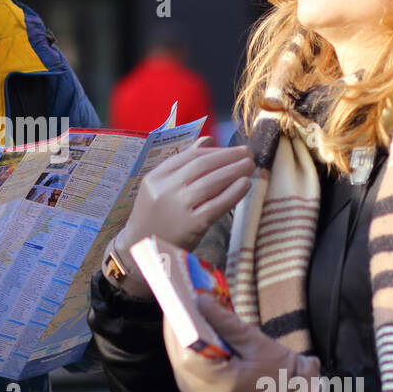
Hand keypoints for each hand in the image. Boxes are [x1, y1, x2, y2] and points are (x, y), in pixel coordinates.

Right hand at [105, 138, 254, 296]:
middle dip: (228, 157)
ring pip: (210, 182)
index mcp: (155, 178)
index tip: (231, 151)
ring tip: (250, 165)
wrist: (142, 252)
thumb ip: (183, 164)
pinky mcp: (191, 226)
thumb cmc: (155, 218)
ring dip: (234, 171)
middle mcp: (164, 190)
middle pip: (202, 166)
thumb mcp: (160, 188)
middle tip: (247, 153)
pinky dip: (233, 193)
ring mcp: (177, 208)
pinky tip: (245, 184)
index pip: (189, 156)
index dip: (214, 151)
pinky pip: (216, 205)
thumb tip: (208, 139)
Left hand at [161, 294, 319, 391]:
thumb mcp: (257, 343)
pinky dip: (190, 354)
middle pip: (178, 358)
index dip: (178, 326)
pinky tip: (195, 335)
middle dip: (177, 329)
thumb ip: (226, 322)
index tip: (177, 301)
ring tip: (185, 314)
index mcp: (219, 385)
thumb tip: (201, 301)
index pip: (186, 353)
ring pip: (181, 365)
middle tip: (179, 302)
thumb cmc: (284, 375)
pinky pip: (189, 374)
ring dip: (182, 340)